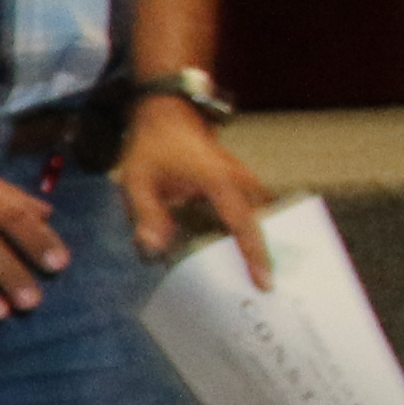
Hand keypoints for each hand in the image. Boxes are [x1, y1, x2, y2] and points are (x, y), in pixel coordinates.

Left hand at [114, 94, 275, 280]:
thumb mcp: (137, 181)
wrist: (167, 113)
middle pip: (263, 225)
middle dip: (266, 256)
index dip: (255, 256)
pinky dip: (253, 231)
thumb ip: (145, 215)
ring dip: (261, 244)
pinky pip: (256, 210)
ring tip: (258, 278)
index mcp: (219, 182)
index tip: (266, 282)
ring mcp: (246, 179)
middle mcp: (242, 181)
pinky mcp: (243, 181)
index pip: (244, 225)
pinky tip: (244, 256)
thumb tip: (153, 249)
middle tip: (267, 291)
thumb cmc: (152, 147)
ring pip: (263, 218)